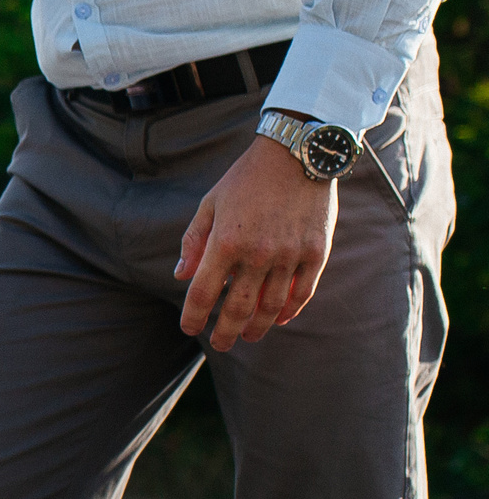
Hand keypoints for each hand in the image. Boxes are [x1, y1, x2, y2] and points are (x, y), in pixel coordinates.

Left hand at [174, 131, 337, 350]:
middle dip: (225, 333)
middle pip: (237, 308)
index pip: (202, 293)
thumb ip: (194, 242)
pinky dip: (289, 310)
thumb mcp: (209, 204)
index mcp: (225, 243)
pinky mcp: (317, 251)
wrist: (296, 153)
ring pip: (270, 306)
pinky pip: (302, 291)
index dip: (193, 316)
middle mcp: (257, 254)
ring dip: (257, 327)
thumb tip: (182, 277)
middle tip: (220, 345)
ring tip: (248, 336)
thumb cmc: (245, 179)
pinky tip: (278, 319)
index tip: (189, 328)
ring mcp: (290, 254)